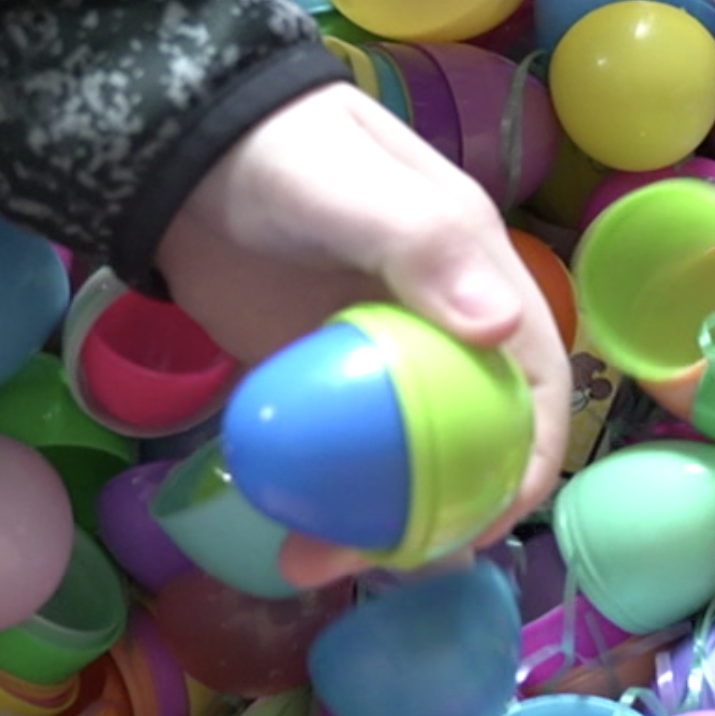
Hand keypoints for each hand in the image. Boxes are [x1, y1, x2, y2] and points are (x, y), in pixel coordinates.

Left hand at [153, 85, 568, 587]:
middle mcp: (441, 327)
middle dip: (450, 510)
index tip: (496, 512)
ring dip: (380, 522)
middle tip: (397, 561)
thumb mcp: (353, 189)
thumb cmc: (286, 153)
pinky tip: (290, 540)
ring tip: (321, 565)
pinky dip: (326, 504)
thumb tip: (501, 328)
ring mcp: (377, 359)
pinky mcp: (318, 380)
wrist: (179, 150)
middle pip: (475, 437)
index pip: (535, 378)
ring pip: (406, 460)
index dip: (532, 451)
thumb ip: (423, 246)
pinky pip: (340, 457)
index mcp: (477, 277)